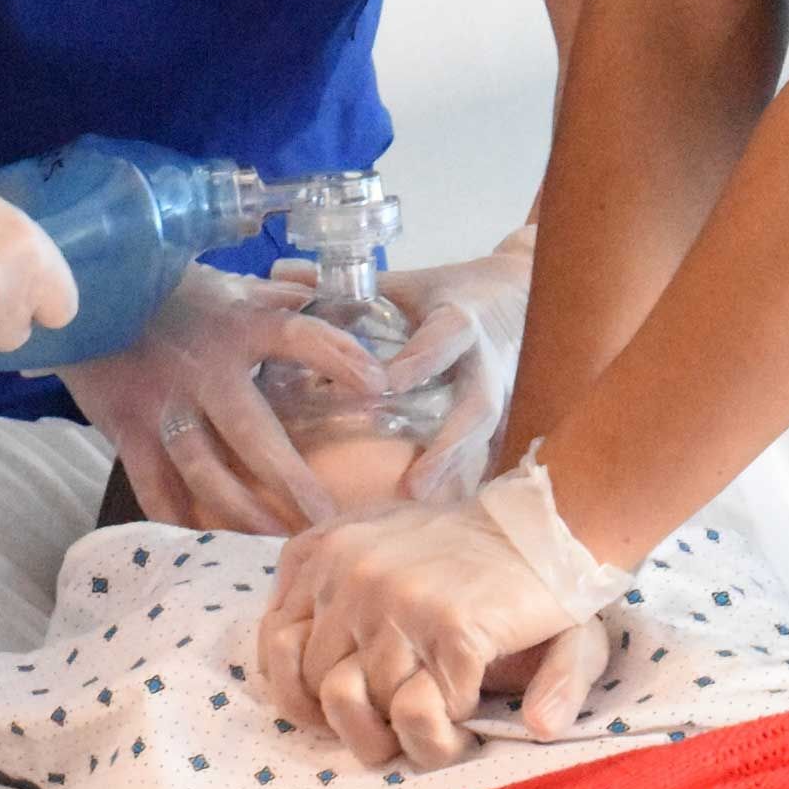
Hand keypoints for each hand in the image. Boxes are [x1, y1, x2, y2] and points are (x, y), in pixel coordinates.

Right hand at [59, 264, 387, 535]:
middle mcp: (204, 370)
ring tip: (274, 543)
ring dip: (240, 511)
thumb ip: (278, 296)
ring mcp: (162, 404)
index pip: (298, 335)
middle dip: (291, 480)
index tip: (379, 387)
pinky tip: (204, 545)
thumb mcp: (227, 284)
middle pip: (252, 432)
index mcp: (237, 325)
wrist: (85, 293)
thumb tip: (332, 298)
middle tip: (329, 521)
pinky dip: (177, 518)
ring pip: (204, 470)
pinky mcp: (127, 428)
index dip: (338, 356)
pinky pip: (154, 484)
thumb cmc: (167, 289)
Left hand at [257, 443, 629, 769]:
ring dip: (409, 732)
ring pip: (370, 711)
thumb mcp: (373, 553)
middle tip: (405, 719)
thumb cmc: (460, 556)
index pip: (275, 646)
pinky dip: (450, 729)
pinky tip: (470, 705)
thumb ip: (317, 600)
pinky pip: (425, 715)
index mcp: (323, 555)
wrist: (543, 530)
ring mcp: (397, 600)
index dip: (303, 694)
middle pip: (319, 691)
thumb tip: (275, 672)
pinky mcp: (450, 629)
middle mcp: (349, 573)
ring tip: (442, 714)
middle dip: (362, 724)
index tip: (349, 704)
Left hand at [365, 226, 533, 502]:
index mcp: (458, 321)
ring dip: (454, 472)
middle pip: (477, 406)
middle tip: (415, 480)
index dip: (419, 360)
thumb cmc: (443, 294)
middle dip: (449, 442)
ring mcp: (497, 397)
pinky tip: (437, 517)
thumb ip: (344, 283)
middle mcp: (483, 364)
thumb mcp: (402, 282)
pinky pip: (487, 456)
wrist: (510, 299)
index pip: (444, 339)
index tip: (386, 383)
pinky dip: (463, 483)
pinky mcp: (498, 422)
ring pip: (484, 440)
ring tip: (419, 504)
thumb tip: (279, 271)